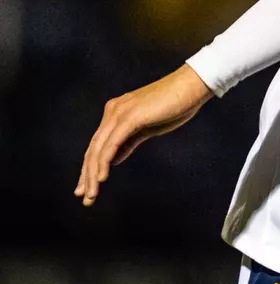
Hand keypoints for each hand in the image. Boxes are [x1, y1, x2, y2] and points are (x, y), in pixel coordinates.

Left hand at [75, 64, 213, 206]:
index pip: (98, 144)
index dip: (91, 167)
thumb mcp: (150, 127)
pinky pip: (112, 144)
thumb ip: (130, 141)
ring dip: (92, 175)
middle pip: (93, 149)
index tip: (87, 187)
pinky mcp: (129, 118)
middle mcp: (113, 111)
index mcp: (116, 112)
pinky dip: (104, 162)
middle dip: (86, 175)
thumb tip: (114, 158)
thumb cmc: (177, 104)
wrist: (192, 85)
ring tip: (91, 195)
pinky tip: (101, 178)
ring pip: (99, 149)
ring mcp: (119, 113)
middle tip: (84, 198)